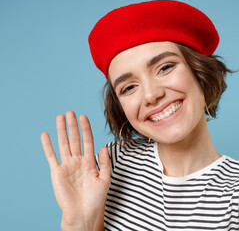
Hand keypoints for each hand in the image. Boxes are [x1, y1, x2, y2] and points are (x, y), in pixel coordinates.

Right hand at [41, 111, 109, 228]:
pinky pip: (51, 156)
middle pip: (75, 139)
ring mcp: (67, 166)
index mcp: (90, 162)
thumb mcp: (105, 180)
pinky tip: (46, 135)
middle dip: (73, 126)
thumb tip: (103, 147)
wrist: (83, 213)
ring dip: (62, 131)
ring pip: (63, 144)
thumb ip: (105, 163)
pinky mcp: (57, 172)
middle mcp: (78, 161)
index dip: (86, 129)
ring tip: (60, 117)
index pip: (88, 141)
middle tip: (71, 112)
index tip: (84, 117)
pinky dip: (48, 146)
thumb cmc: (96, 198)